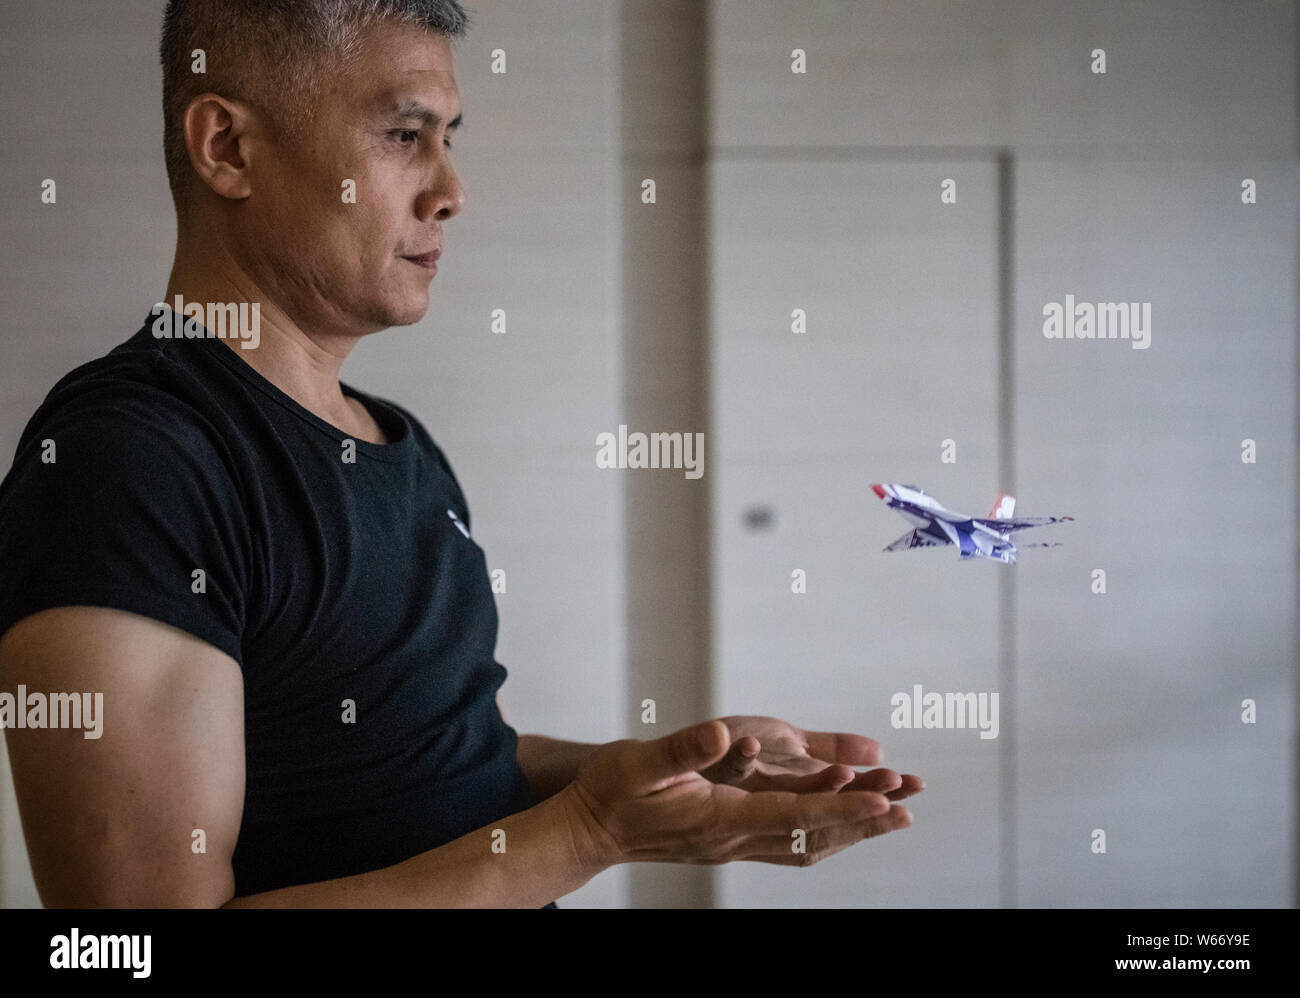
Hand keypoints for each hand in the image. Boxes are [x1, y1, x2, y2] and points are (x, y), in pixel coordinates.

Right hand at [559, 719, 912, 868]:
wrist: (588, 831)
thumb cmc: (610, 793)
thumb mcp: (639, 763)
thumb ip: (682, 749)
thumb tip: (723, 736)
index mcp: (717, 820)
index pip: (791, 815)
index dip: (838, 806)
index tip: (879, 798)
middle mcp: (732, 841)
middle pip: (810, 836)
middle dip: (860, 823)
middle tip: (907, 812)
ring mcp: (731, 847)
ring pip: (804, 845)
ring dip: (848, 832)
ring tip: (888, 820)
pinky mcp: (727, 843)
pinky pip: (787, 845)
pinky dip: (822, 835)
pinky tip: (836, 828)